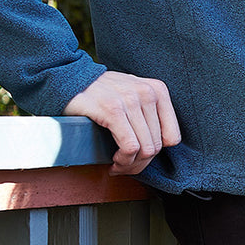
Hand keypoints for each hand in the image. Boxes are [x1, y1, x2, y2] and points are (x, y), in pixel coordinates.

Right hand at [62, 70, 181, 175]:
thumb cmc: (103, 92)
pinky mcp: (113, 110)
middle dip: (140, 163)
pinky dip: (123, 160)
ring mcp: (130, 100)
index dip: (156, 153)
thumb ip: (150, 114)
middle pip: (156, 146)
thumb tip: (161, 147)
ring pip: (144, 149)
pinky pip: (130, 147)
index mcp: (157, 90)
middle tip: (124, 164)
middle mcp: (147, 92)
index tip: (140, 156)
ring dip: (129, 165)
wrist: (72, 79)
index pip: (172, 136)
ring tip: (117, 163)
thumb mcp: (134, 95)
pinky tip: (113, 160)